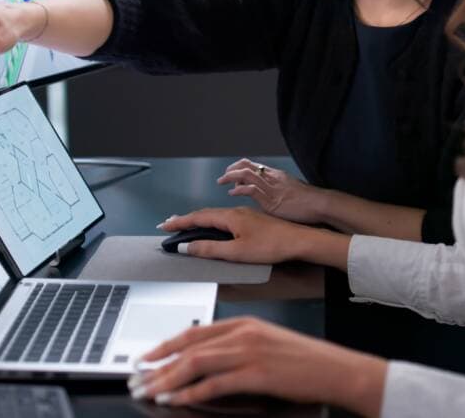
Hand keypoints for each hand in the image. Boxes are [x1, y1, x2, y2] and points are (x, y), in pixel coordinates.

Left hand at [130, 317, 386, 415]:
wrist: (335, 369)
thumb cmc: (304, 361)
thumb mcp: (266, 345)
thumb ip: (236, 348)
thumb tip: (204, 361)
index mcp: (244, 323)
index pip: (194, 331)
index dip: (164, 345)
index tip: (144, 358)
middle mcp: (243, 333)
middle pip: (188, 346)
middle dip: (157, 364)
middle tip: (135, 379)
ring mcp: (249, 351)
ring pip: (195, 362)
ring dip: (166, 379)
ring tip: (148, 391)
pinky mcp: (256, 372)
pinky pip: (213, 383)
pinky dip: (189, 392)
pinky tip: (174, 399)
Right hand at [158, 207, 307, 264]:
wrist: (298, 241)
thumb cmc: (272, 246)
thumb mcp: (236, 252)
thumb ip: (210, 250)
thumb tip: (188, 248)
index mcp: (230, 217)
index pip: (198, 218)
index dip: (179, 222)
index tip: (165, 226)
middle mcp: (236, 212)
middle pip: (204, 214)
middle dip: (185, 221)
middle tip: (169, 226)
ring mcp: (245, 216)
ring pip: (215, 216)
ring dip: (199, 221)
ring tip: (186, 227)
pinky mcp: (252, 222)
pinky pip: (225, 219)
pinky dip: (212, 223)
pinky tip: (213, 229)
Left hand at [217, 159, 327, 223]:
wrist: (320, 204)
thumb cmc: (309, 201)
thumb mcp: (291, 190)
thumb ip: (278, 191)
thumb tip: (269, 197)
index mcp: (276, 175)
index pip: (253, 165)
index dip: (239, 167)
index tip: (231, 172)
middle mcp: (272, 178)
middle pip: (247, 166)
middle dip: (231, 170)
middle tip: (223, 177)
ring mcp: (271, 188)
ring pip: (246, 174)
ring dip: (231, 177)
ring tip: (222, 182)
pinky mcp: (271, 199)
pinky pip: (251, 190)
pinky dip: (239, 190)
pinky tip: (232, 193)